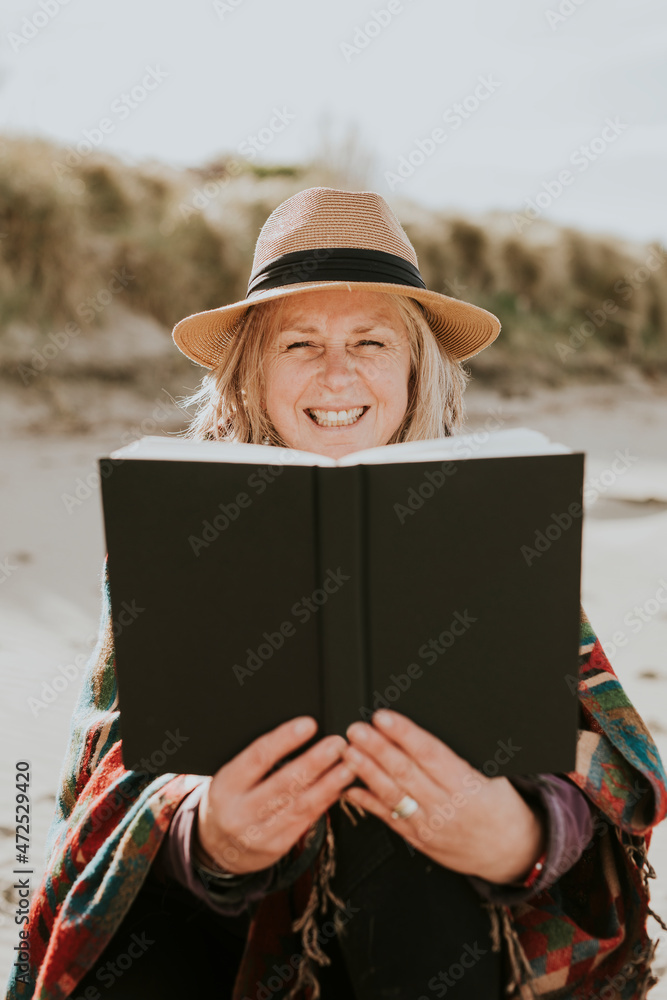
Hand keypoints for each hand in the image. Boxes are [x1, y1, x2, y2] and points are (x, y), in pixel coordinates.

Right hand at [196, 717, 353, 874]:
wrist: (217, 847)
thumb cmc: (230, 800)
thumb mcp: (231, 777)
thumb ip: (258, 760)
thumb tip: (296, 733)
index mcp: (225, 786)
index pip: (258, 757)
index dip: (285, 739)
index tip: (309, 725)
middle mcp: (240, 812)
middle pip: (283, 783)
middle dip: (314, 761)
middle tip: (337, 744)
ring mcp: (258, 833)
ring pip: (299, 805)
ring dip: (328, 784)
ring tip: (348, 766)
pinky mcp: (276, 847)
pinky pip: (306, 821)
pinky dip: (325, 802)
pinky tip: (339, 788)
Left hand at [341, 709, 545, 883]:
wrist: (511, 852)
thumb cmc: (501, 807)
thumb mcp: (494, 775)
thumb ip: (459, 756)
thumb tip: (426, 729)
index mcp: (467, 785)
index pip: (430, 753)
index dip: (404, 734)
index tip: (383, 718)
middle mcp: (446, 806)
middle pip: (406, 772)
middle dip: (377, 749)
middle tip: (356, 730)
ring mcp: (430, 825)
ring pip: (393, 796)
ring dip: (367, 772)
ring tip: (349, 752)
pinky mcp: (419, 840)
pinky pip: (390, 820)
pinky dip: (368, 804)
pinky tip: (351, 788)